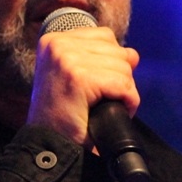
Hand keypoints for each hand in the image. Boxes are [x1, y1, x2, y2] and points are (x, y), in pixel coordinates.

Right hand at [26, 26, 139, 145]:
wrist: (49, 145)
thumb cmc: (61, 116)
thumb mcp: (74, 76)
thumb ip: (100, 58)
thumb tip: (132, 55)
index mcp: (53, 40)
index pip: (104, 36)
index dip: (109, 63)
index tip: (93, 85)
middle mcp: (58, 45)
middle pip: (117, 51)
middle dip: (117, 78)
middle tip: (96, 100)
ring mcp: (68, 59)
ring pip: (124, 69)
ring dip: (121, 92)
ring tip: (100, 106)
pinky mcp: (81, 78)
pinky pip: (124, 85)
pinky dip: (127, 102)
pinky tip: (109, 111)